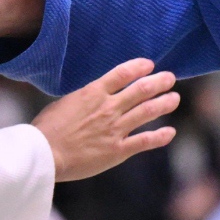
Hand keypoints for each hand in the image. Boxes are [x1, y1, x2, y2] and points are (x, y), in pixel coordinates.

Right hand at [34, 58, 180, 181]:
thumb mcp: (65, 103)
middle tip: (170, 78)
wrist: (44, 154)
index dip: (139, 67)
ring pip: (148, 111)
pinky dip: (160, 136)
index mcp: (93, 93)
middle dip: (159, 82)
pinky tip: (170, 132)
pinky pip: (145, 141)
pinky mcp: (118, 150)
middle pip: (141, 90)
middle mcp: (108, 108)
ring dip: (165, 103)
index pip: (122, 73)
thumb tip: (93, 95)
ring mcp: (115, 128)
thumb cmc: (47, 130)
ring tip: (175, 98)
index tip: (150, 65)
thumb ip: (84, 99)